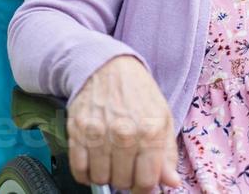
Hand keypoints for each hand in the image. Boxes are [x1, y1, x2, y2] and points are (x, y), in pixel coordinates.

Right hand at [68, 56, 181, 192]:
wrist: (108, 66)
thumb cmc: (138, 92)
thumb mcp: (162, 117)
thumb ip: (168, 153)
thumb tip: (171, 182)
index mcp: (150, 131)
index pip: (146, 182)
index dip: (145, 187)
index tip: (142, 181)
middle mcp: (124, 133)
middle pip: (122, 182)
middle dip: (126, 178)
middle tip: (127, 163)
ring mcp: (98, 133)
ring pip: (100, 178)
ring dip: (106, 174)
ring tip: (111, 159)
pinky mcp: (77, 131)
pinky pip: (79, 169)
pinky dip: (86, 172)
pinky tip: (94, 161)